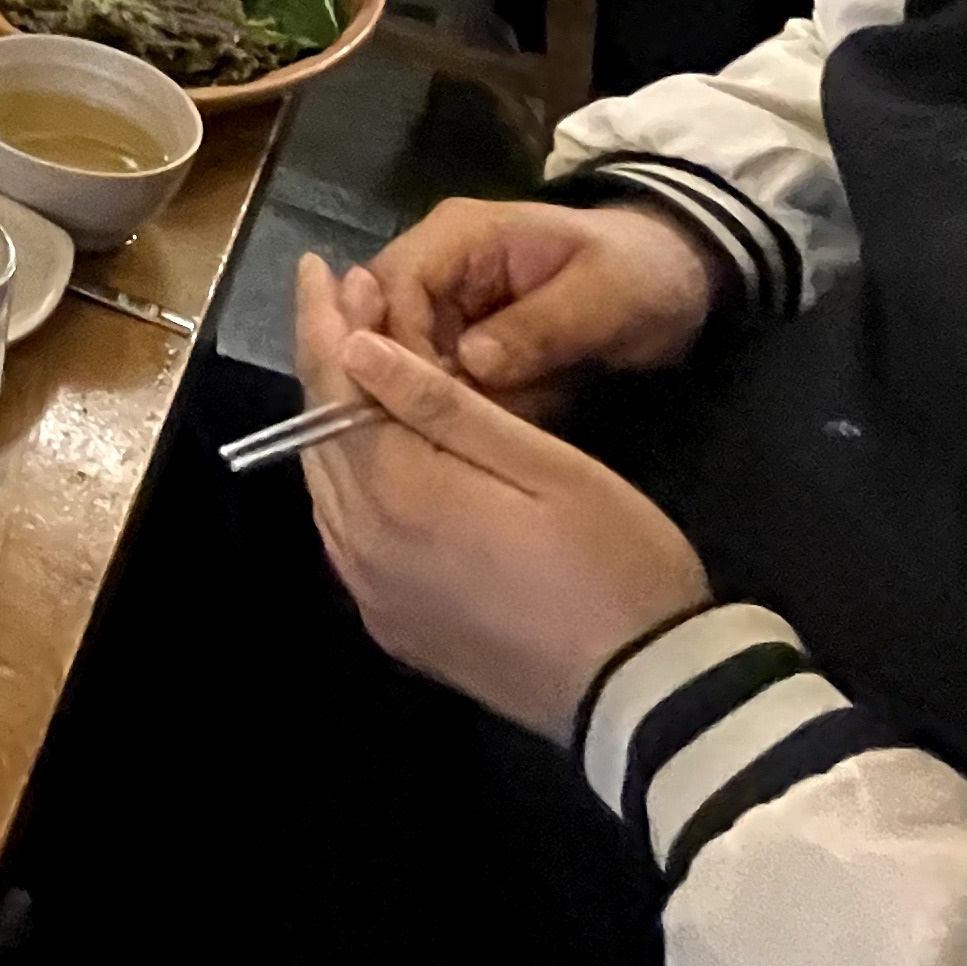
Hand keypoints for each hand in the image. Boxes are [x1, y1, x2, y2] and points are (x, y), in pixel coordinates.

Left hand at [295, 255, 711, 738]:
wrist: (648, 698)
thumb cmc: (614, 563)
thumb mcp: (544, 465)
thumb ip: (442, 405)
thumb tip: (356, 347)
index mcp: (399, 497)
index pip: (335, 389)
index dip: (324, 323)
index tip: (321, 267)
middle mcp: (363, 547)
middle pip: (318, 434)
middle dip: (323, 361)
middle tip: (335, 298)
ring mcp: (373, 593)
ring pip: (327, 484)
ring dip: (332, 418)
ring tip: (351, 361)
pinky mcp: (392, 625)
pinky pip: (346, 532)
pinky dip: (348, 477)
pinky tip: (371, 449)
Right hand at [364, 197, 719, 405]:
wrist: (676, 278)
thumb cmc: (640, 274)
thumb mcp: (604, 296)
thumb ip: (540, 326)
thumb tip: (472, 364)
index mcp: (459, 235)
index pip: (391, 286)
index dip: (399, 346)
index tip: (432, 404)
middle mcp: (437, 264)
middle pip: (380, 324)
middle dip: (402, 379)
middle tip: (439, 435)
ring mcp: (447, 304)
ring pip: (399, 356)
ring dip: (425, 400)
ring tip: (458, 443)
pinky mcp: (463, 340)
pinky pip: (434, 376)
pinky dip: (450, 409)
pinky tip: (473, 440)